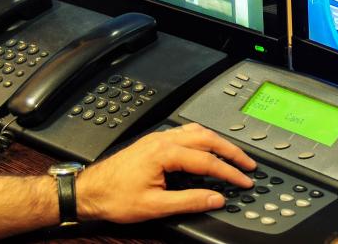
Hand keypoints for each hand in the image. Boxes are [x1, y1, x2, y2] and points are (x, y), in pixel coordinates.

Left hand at [75, 123, 256, 222]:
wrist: (89, 192)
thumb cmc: (114, 197)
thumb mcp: (155, 206)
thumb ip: (189, 201)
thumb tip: (215, 198)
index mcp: (164, 153)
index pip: (208, 160)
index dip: (229, 172)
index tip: (244, 181)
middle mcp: (162, 140)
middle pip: (207, 139)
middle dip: (231, 151)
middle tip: (248, 164)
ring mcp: (157, 139)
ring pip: (197, 132)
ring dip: (218, 142)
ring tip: (233, 155)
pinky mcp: (153, 142)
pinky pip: (185, 133)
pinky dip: (203, 140)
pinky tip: (207, 148)